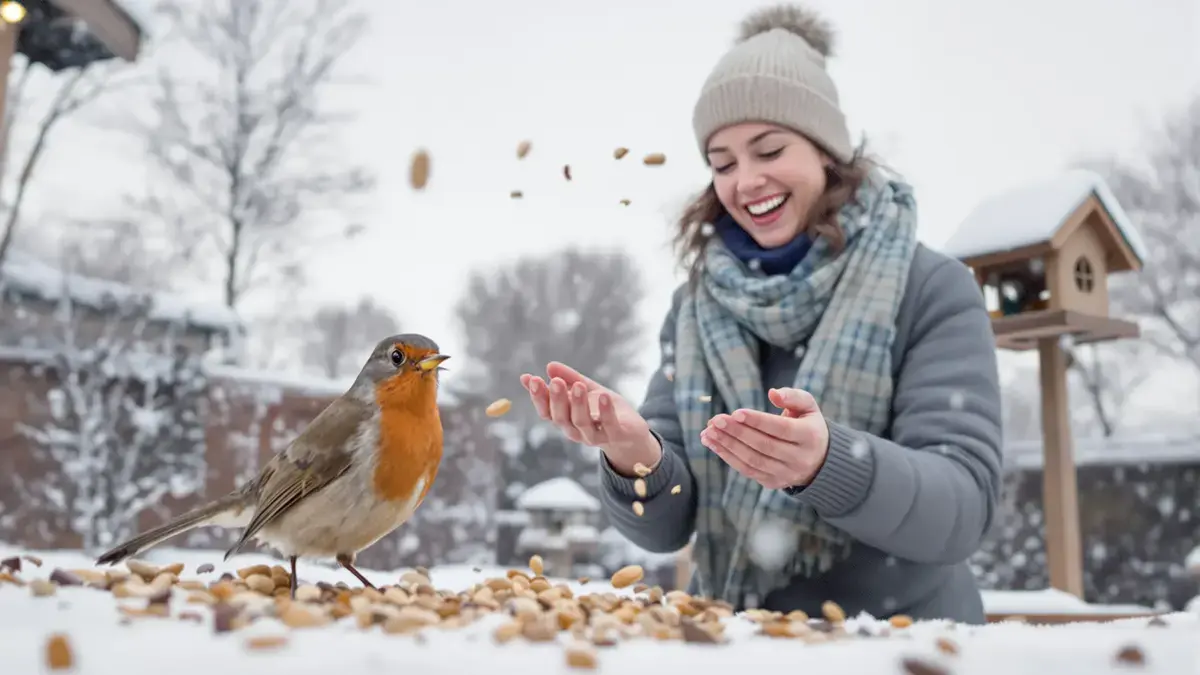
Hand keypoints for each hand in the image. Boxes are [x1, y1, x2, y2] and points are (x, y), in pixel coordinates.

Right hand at [520, 362, 659, 474]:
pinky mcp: (616, 435)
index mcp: (565, 419)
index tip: (533, 379)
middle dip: (556, 400)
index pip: (546, 411)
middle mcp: (575, 430)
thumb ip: (569, 378)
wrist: (631, 433)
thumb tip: (548, 366)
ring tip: (578, 385)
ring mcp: (595, 435)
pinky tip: (604, 395)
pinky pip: (608, 424)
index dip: (538, 397)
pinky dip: (605, 411)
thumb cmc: (604, 409)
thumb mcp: (587, 389)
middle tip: (555, 381)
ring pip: (581, 423)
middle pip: (560, 418)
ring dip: (578, 404)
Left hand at [699, 387, 829, 489]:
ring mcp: (786, 474)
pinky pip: (747, 470)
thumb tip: (773, 393)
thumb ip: (793, 396)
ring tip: (708, 432)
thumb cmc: (807, 425)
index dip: (758, 421)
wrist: (819, 460)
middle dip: (737, 432)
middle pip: (764, 446)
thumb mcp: (808, 407)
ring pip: (753, 461)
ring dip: (727, 446)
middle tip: (715, 420)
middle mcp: (799, 459)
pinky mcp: (773, 482)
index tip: (736, 412)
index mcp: (810, 437)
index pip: (782, 429)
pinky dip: (728, 457)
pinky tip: (713, 444)